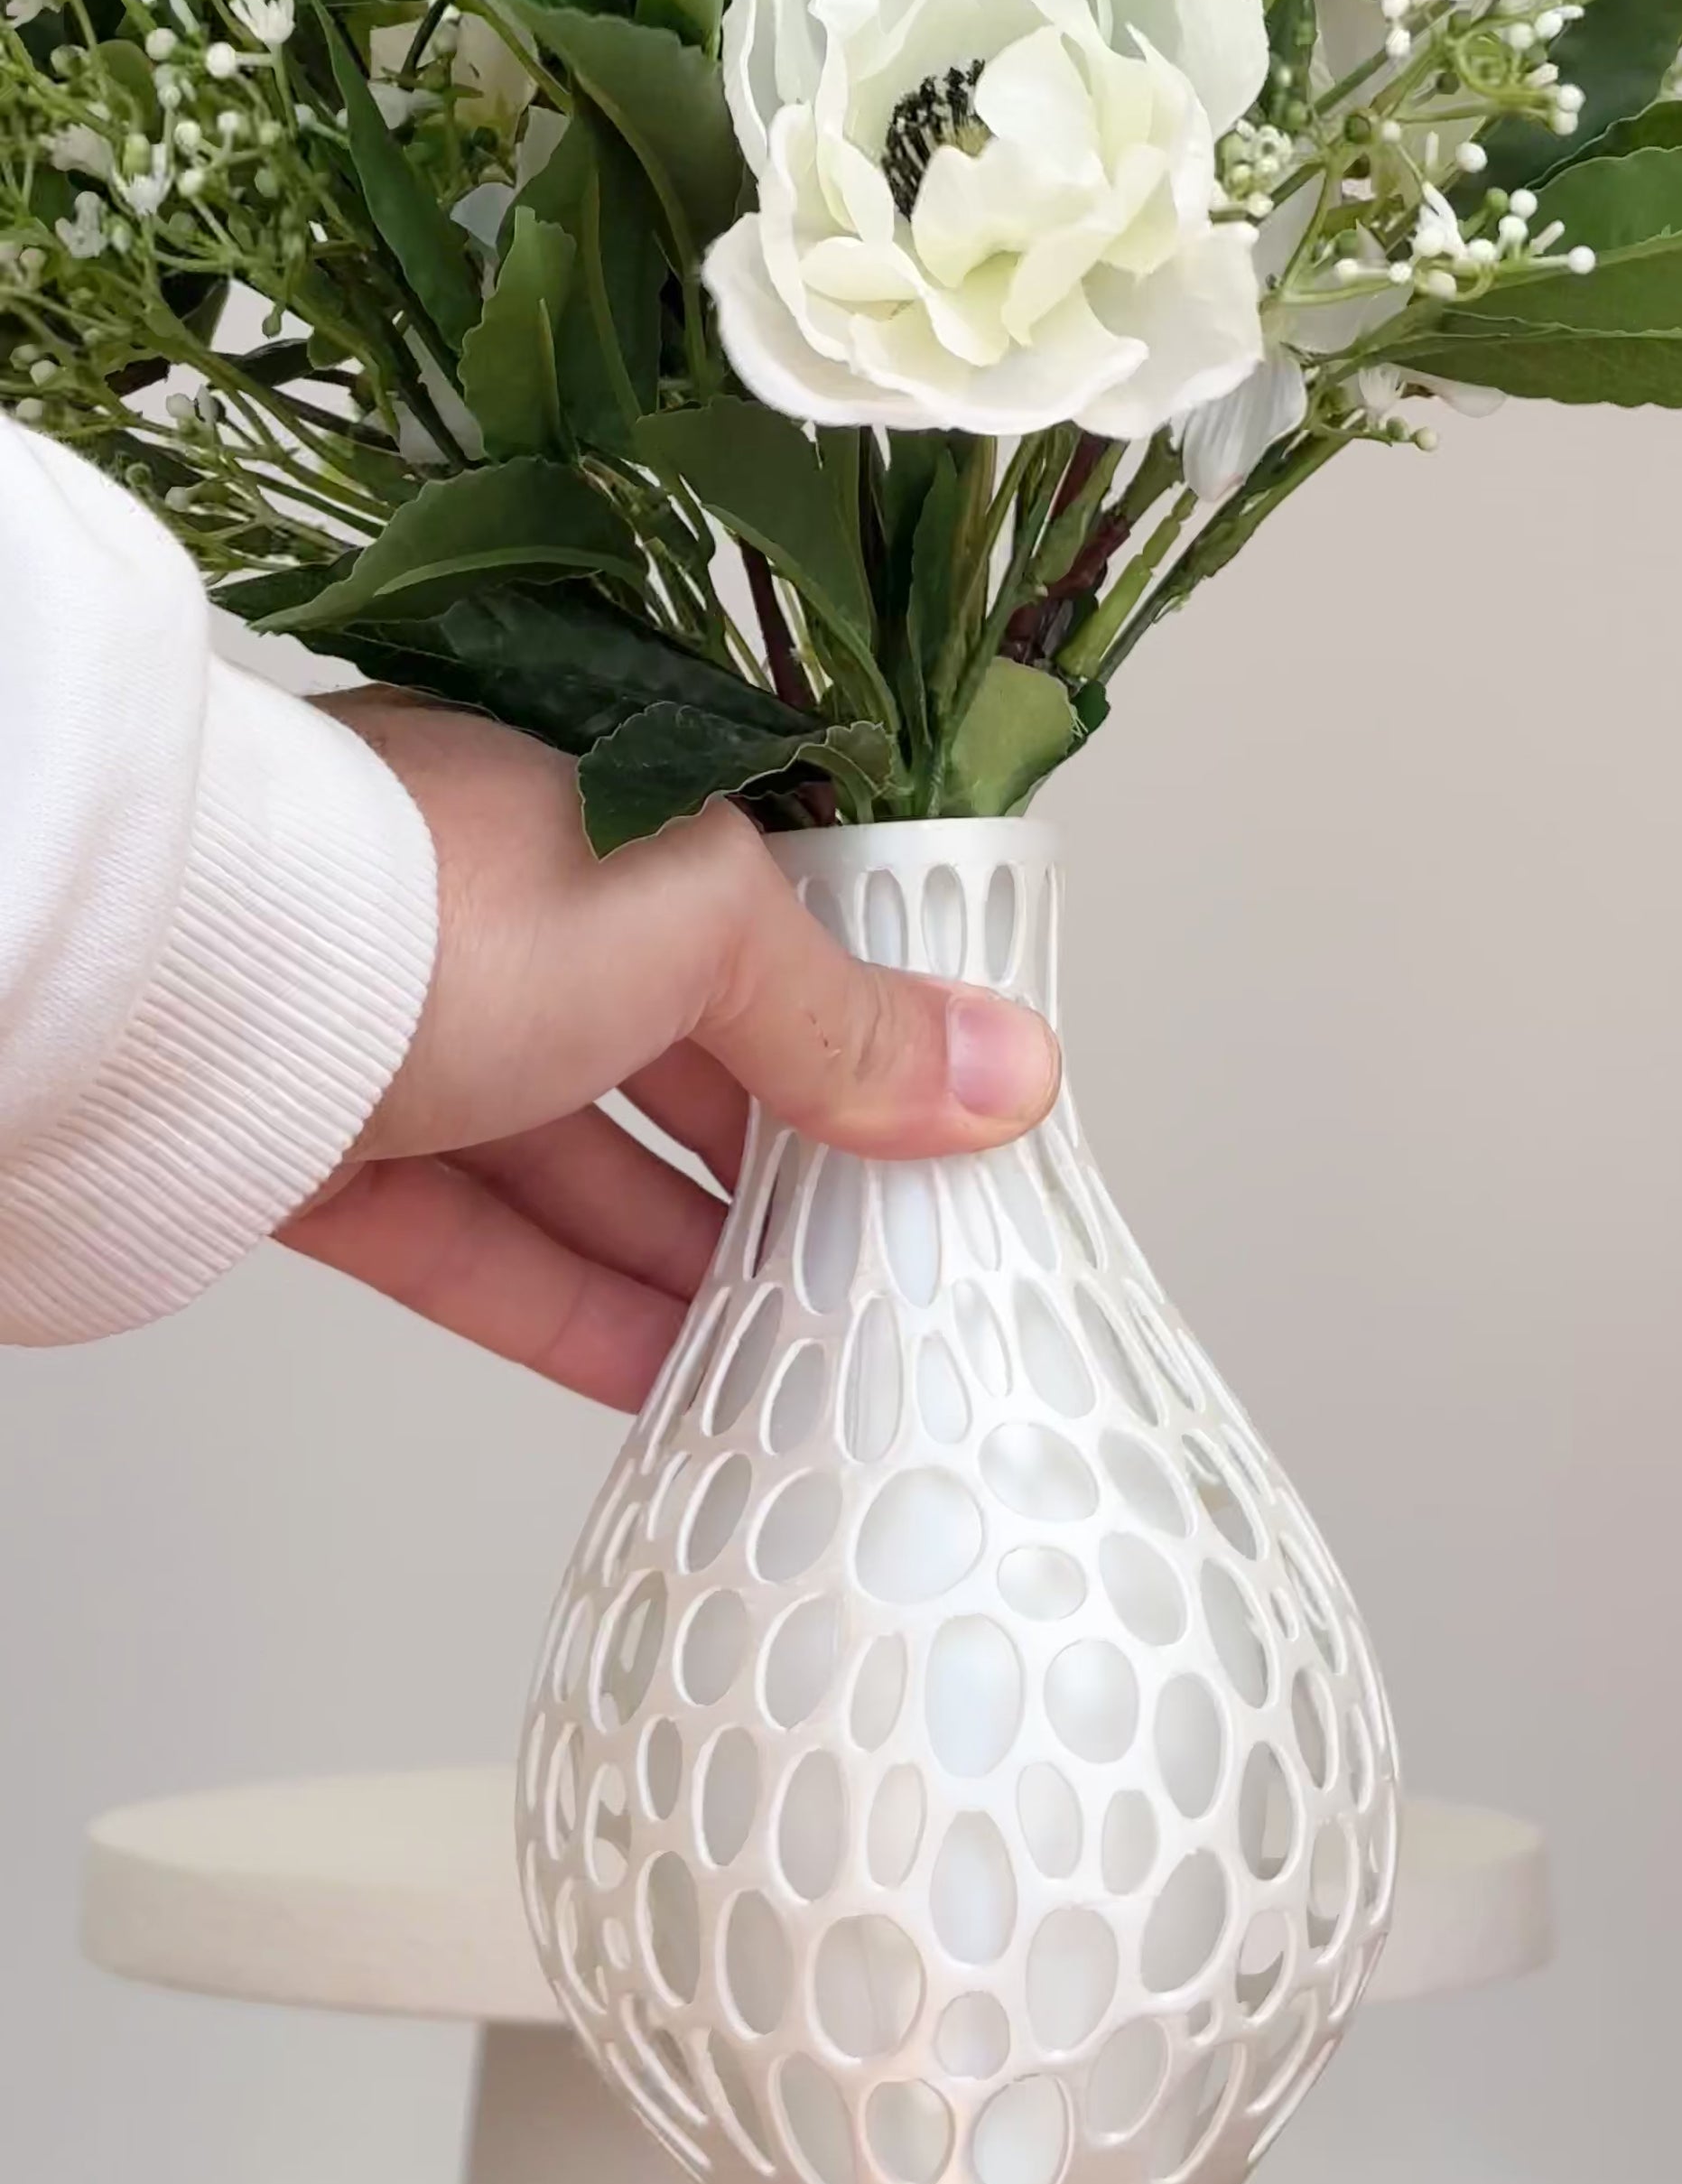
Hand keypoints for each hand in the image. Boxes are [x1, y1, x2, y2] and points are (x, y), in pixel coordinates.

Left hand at [279, 698, 1060, 1408]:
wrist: (176, 982)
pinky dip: (575, 1314)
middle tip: (888, 1261)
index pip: (756, 921)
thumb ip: (843, 1015)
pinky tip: (669, 1381)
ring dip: (690, 1261)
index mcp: (593, 802)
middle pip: (675, 1054)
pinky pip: (483, 1250)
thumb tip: (1003, 1070)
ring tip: (802, 1351)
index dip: (854, 1023)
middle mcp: (499, 905)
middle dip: (783, 1162)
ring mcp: (409, 1032)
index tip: (942, 1122)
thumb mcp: (695, 927)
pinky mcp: (330, 1155)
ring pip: (578, 1165)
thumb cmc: (433, 891)